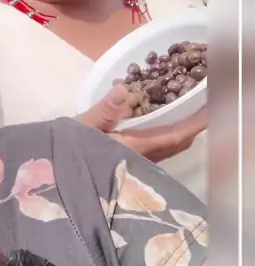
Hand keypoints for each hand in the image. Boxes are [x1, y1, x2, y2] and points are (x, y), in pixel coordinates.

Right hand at [77, 84, 206, 162]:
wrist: (52, 177)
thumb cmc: (67, 153)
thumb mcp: (82, 128)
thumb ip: (103, 110)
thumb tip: (122, 88)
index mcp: (135, 148)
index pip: (174, 137)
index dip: (195, 124)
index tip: (213, 110)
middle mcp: (141, 159)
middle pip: (177, 144)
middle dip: (194, 127)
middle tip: (208, 107)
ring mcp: (136, 164)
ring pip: (168, 148)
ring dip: (182, 132)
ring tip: (191, 114)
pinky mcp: (128, 164)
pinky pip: (157, 149)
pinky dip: (168, 136)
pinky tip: (162, 126)